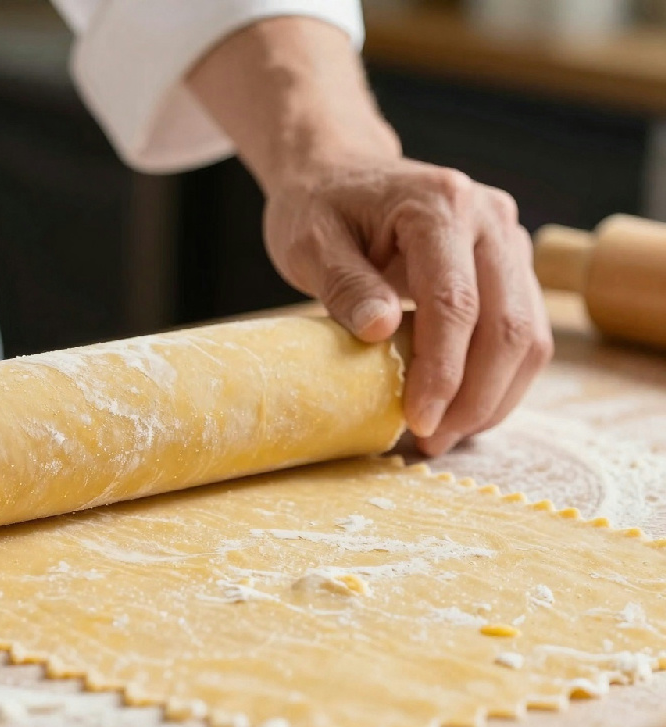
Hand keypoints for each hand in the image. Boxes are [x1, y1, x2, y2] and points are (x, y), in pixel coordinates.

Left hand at [186, 17, 552, 454]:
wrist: (340, 172)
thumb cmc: (318, 207)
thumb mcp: (310, 242)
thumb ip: (345, 285)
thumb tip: (381, 331)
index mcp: (439, 204)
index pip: (455, 303)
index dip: (441, 371)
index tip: (416, 420)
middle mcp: (489, 218)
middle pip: (508, 325)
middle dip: (475, 397)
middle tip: (430, 442)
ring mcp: (508, 241)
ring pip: (528, 335)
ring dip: (493, 397)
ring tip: (442, 436)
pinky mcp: (511, 267)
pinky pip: (523, 333)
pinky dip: (498, 380)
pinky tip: (460, 409)